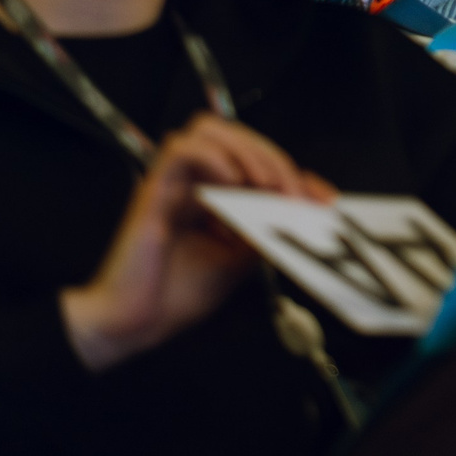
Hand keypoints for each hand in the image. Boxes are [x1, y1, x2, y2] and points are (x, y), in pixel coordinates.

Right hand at [58, 114, 336, 373]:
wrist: (132, 325)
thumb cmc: (174, 295)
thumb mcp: (237, 260)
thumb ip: (263, 229)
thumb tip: (302, 209)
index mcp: (210, 193)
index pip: (254, 159)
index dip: (293, 170)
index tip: (323, 197)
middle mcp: (190, 181)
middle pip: (235, 134)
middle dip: (273, 157)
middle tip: (292, 192)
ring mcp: (171, 182)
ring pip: (208, 129)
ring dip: (246, 150)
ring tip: (264, 183)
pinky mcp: (153, 190)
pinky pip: (180, 150)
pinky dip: (213, 157)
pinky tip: (233, 182)